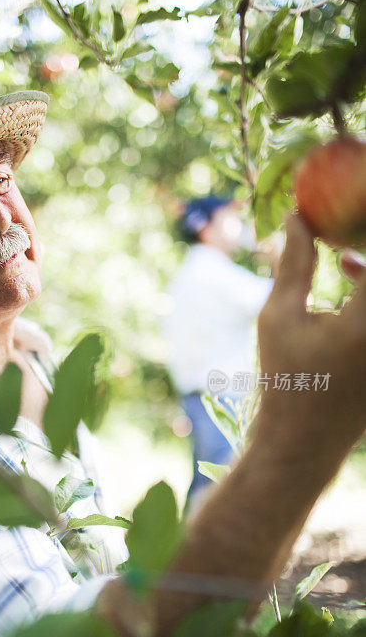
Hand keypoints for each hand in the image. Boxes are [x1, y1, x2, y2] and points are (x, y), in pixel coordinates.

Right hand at [256, 214, 365, 460]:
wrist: (302, 443)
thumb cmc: (284, 381)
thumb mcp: (279, 317)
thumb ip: (292, 263)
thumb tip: (296, 217)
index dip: (361, 218)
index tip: (351, 192)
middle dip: (360, 242)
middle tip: (348, 208)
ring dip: (365, 264)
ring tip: (341, 243)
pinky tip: (346, 270)